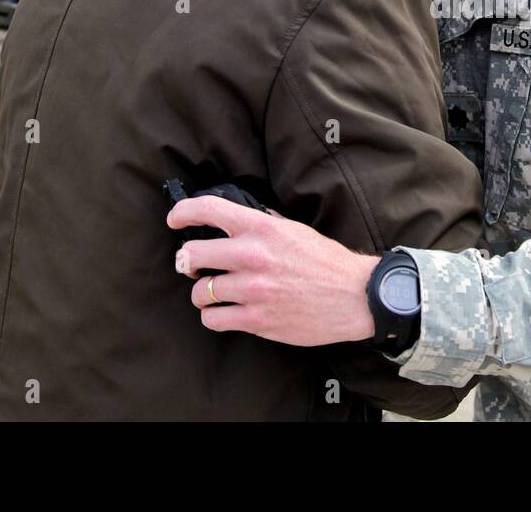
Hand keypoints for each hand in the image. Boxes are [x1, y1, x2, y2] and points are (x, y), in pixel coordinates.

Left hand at [167, 195, 378, 346]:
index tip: (175, 220)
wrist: (355, 296)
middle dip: (186, 262)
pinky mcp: (256, 320)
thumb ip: (265, 223)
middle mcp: (252, 256)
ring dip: (202, 293)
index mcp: (262, 228)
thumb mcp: (296, 230)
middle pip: (191, 255)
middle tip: (192, 266)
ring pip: (198, 292)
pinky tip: (224, 313)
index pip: (208, 210)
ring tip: (214, 294)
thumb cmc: (327, 262)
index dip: (182, 213)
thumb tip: (240, 217)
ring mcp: (252, 290)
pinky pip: (213, 319)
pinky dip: (214, 317)